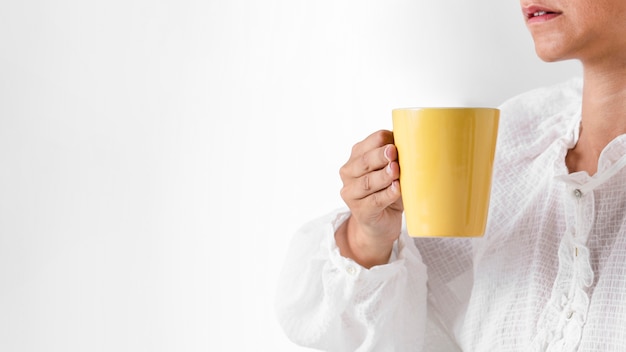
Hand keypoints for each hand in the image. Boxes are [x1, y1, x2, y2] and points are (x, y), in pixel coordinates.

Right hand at [336, 130, 402, 267]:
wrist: (379, 224)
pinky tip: (397, 189)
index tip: (396, 139)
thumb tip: (414, 141)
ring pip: (368, 182)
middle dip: (380, 156)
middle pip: (364, 162)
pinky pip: (375, 201)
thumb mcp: (390, 171)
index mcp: (355, 159)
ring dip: (383, 175)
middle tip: (393, 151)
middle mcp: (348, 174)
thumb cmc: (388, 191)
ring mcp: (352, 194)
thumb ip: (395, 158)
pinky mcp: (361, 211)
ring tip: (396, 170)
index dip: (380, 140)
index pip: (365, 145)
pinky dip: (387, 194)